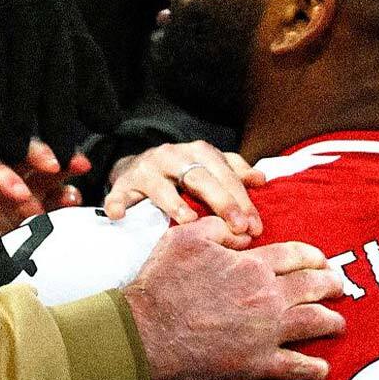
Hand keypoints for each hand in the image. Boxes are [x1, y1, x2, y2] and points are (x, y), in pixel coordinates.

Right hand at [0, 0, 118, 164]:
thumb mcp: (35, 11)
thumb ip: (58, 48)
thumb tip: (84, 89)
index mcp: (64, 13)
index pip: (89, 60)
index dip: (99, 95)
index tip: (107, 127)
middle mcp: (47, 12)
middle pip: (59, 75)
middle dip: (61, 118)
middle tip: (64, 158)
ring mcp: (14, 12)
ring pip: (21, 76)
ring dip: (19, 120)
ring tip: (16, 153)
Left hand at [0, 141, 87, 293]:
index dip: (5, 176)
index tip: (21, 193)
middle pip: (18, 161)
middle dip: (39, 157)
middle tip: (56, 165)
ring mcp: (20, 202)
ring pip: (41, 174)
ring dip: (62, 167)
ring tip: (79, 167)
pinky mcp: (38, 217)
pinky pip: (55, 199)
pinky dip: (68, 196)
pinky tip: (75, 200)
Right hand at [105, 140, 263, 234]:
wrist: (140, 165)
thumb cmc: (183, 171)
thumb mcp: (211, 167)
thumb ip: (235, 172)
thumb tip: (260, 179)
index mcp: (198, 152)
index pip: (225, 175)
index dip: (241, 200)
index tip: (254, 226)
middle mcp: (173, 156)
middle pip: (199, 178)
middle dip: (220, 202)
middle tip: (237, 228)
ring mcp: (147, 169)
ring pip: (160, 185)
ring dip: (173, 203)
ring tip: (188, 221)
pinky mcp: (124, 183)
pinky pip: (119, 193)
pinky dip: (118, 203)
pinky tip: (120, 215)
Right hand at [122, 217, 344, 379]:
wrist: (146, 332)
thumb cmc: (161, 284)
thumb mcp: (185, 238)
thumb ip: (219, 227)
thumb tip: (243, 232)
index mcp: (252, 265)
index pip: (296, 256)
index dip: (314, 257)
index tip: (322, 261)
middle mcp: (267, 296)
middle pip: (313, 286)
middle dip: (331, 285)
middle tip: (339, 287)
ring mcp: (266, 332)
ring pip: (314, 322)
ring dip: (332, 321)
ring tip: (339, 322)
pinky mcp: (257, 363)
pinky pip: (295, 366)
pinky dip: (313, 368)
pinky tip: (323, 368)